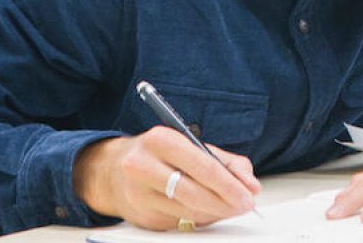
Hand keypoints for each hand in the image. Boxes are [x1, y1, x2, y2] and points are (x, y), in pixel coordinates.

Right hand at [74, 126, 261, 229]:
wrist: (112, 170)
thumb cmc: (157, 154)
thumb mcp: (189, 145)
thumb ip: (224, 161)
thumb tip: (250, 184)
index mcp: (161, 140)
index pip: (203, 167)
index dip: (230, 185)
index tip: (248, 195)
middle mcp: (144, 166)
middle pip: (194, 194)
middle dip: (225, 203)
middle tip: (244, 206)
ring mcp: (139, 194)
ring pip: (188, 212)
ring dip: (215, 213)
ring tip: (228, 207)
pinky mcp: (141, 216)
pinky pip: (180, 222)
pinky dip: (198, 219)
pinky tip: (205, 211)